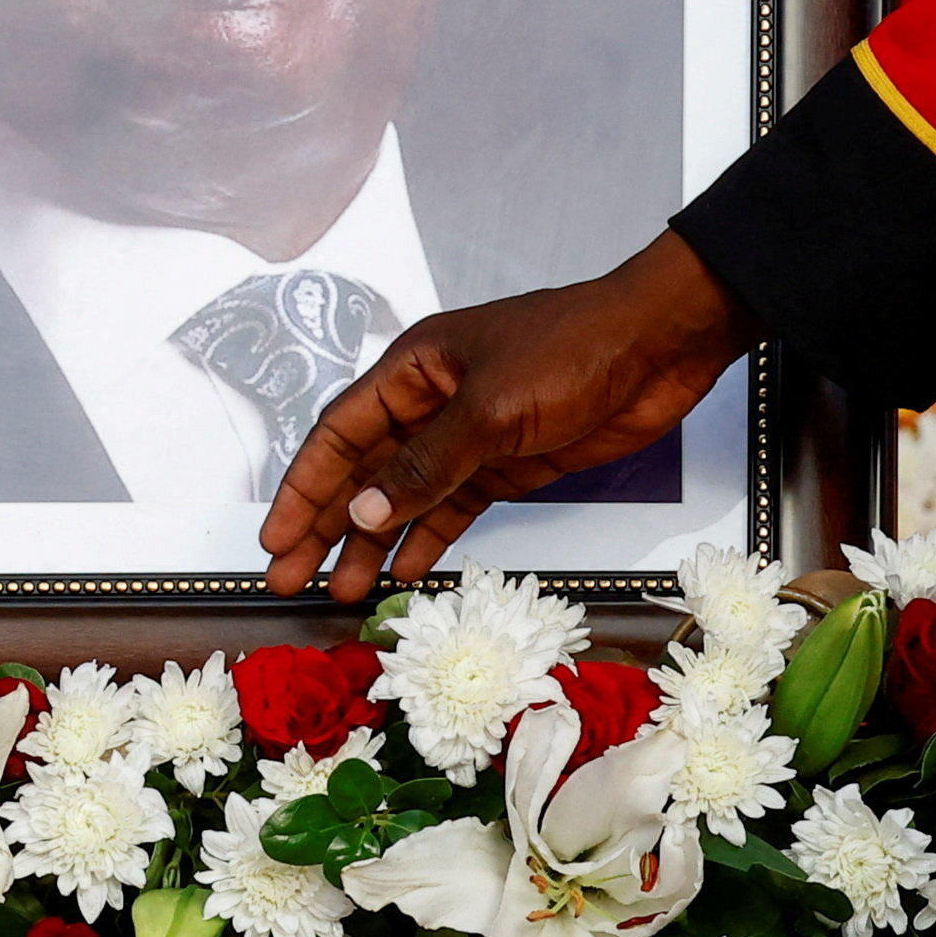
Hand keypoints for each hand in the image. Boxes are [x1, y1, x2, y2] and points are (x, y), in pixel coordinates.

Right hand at [258, 230, 752, 598]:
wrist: (660, 346)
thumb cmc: (572, 351)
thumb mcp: (491, 408)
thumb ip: (426, 466)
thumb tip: (362, 514)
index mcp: (415, 368)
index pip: (340, 433)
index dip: (304, 487)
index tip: (274, 539)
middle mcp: (433, 402)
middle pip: (365, 471)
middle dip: (326, 525)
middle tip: (289, 580)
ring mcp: (471, 436)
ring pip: (405, 497)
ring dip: (373, 542)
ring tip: (341, 590)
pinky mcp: (510, 465)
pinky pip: (454, 507)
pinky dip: (428, 538)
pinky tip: (405, 572)